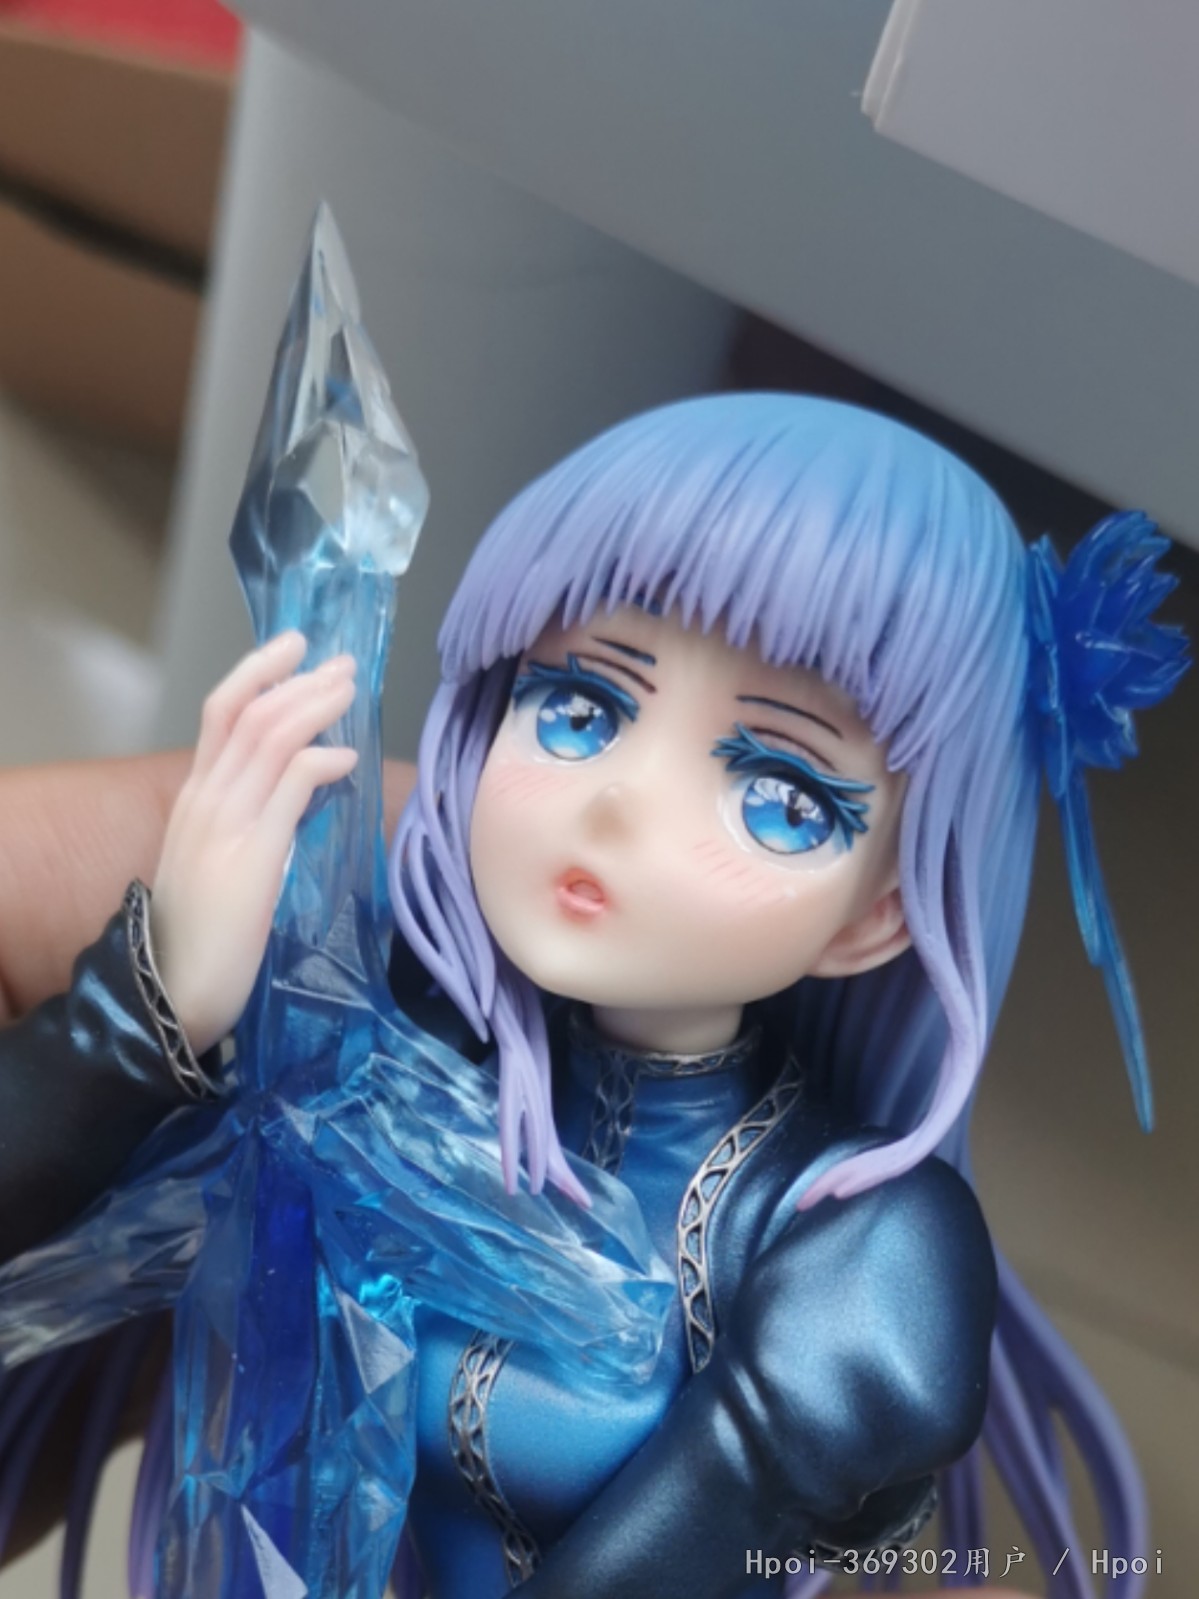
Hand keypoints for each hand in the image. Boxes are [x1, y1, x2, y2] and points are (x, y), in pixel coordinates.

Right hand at [150, 632, 360, 1053]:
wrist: (171, 994)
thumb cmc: (201, 939)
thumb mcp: (218, 865)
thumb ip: (248, 826)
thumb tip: (294, 800)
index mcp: (194, 800)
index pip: (221, 714)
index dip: (259, 674)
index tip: (295, 649)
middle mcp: (204, 800)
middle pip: (248, 714)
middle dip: (297, 679)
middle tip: (340, 661)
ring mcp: (224, 824)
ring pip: (269, 737)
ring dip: (314, 706)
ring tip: (350, 690)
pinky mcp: (251, 856)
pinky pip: (290, 787)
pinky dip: (320, 760)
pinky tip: (347, 758)